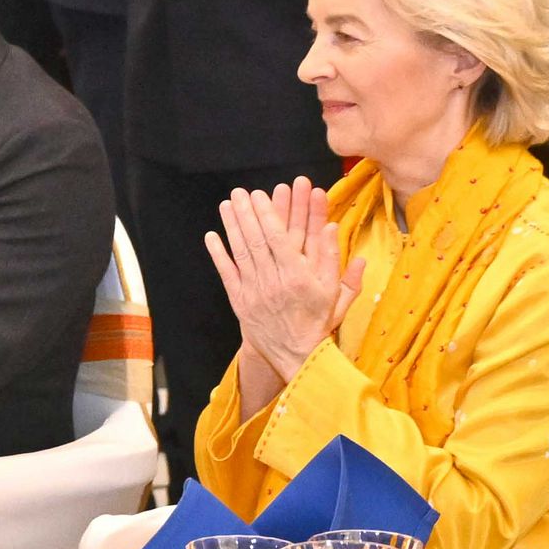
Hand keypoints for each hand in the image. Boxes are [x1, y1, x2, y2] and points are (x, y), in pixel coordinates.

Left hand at [200, 177, 356, 388]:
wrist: (297, 356)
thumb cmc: (318, 321)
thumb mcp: (336, 292)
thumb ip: (334, 259)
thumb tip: (332, 227)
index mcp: (297, 277)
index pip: (279, 239)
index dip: (268, 215)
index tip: (260, 195)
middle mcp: (273, 282)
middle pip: (256, 241)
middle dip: (247, 214)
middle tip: (240, 193)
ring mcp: (254, 292)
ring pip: (240, 253)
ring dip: (232, 226)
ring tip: (226, 205)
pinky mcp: (240, 302)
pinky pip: (227, 274)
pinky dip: (218, 254)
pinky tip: (212, 236)